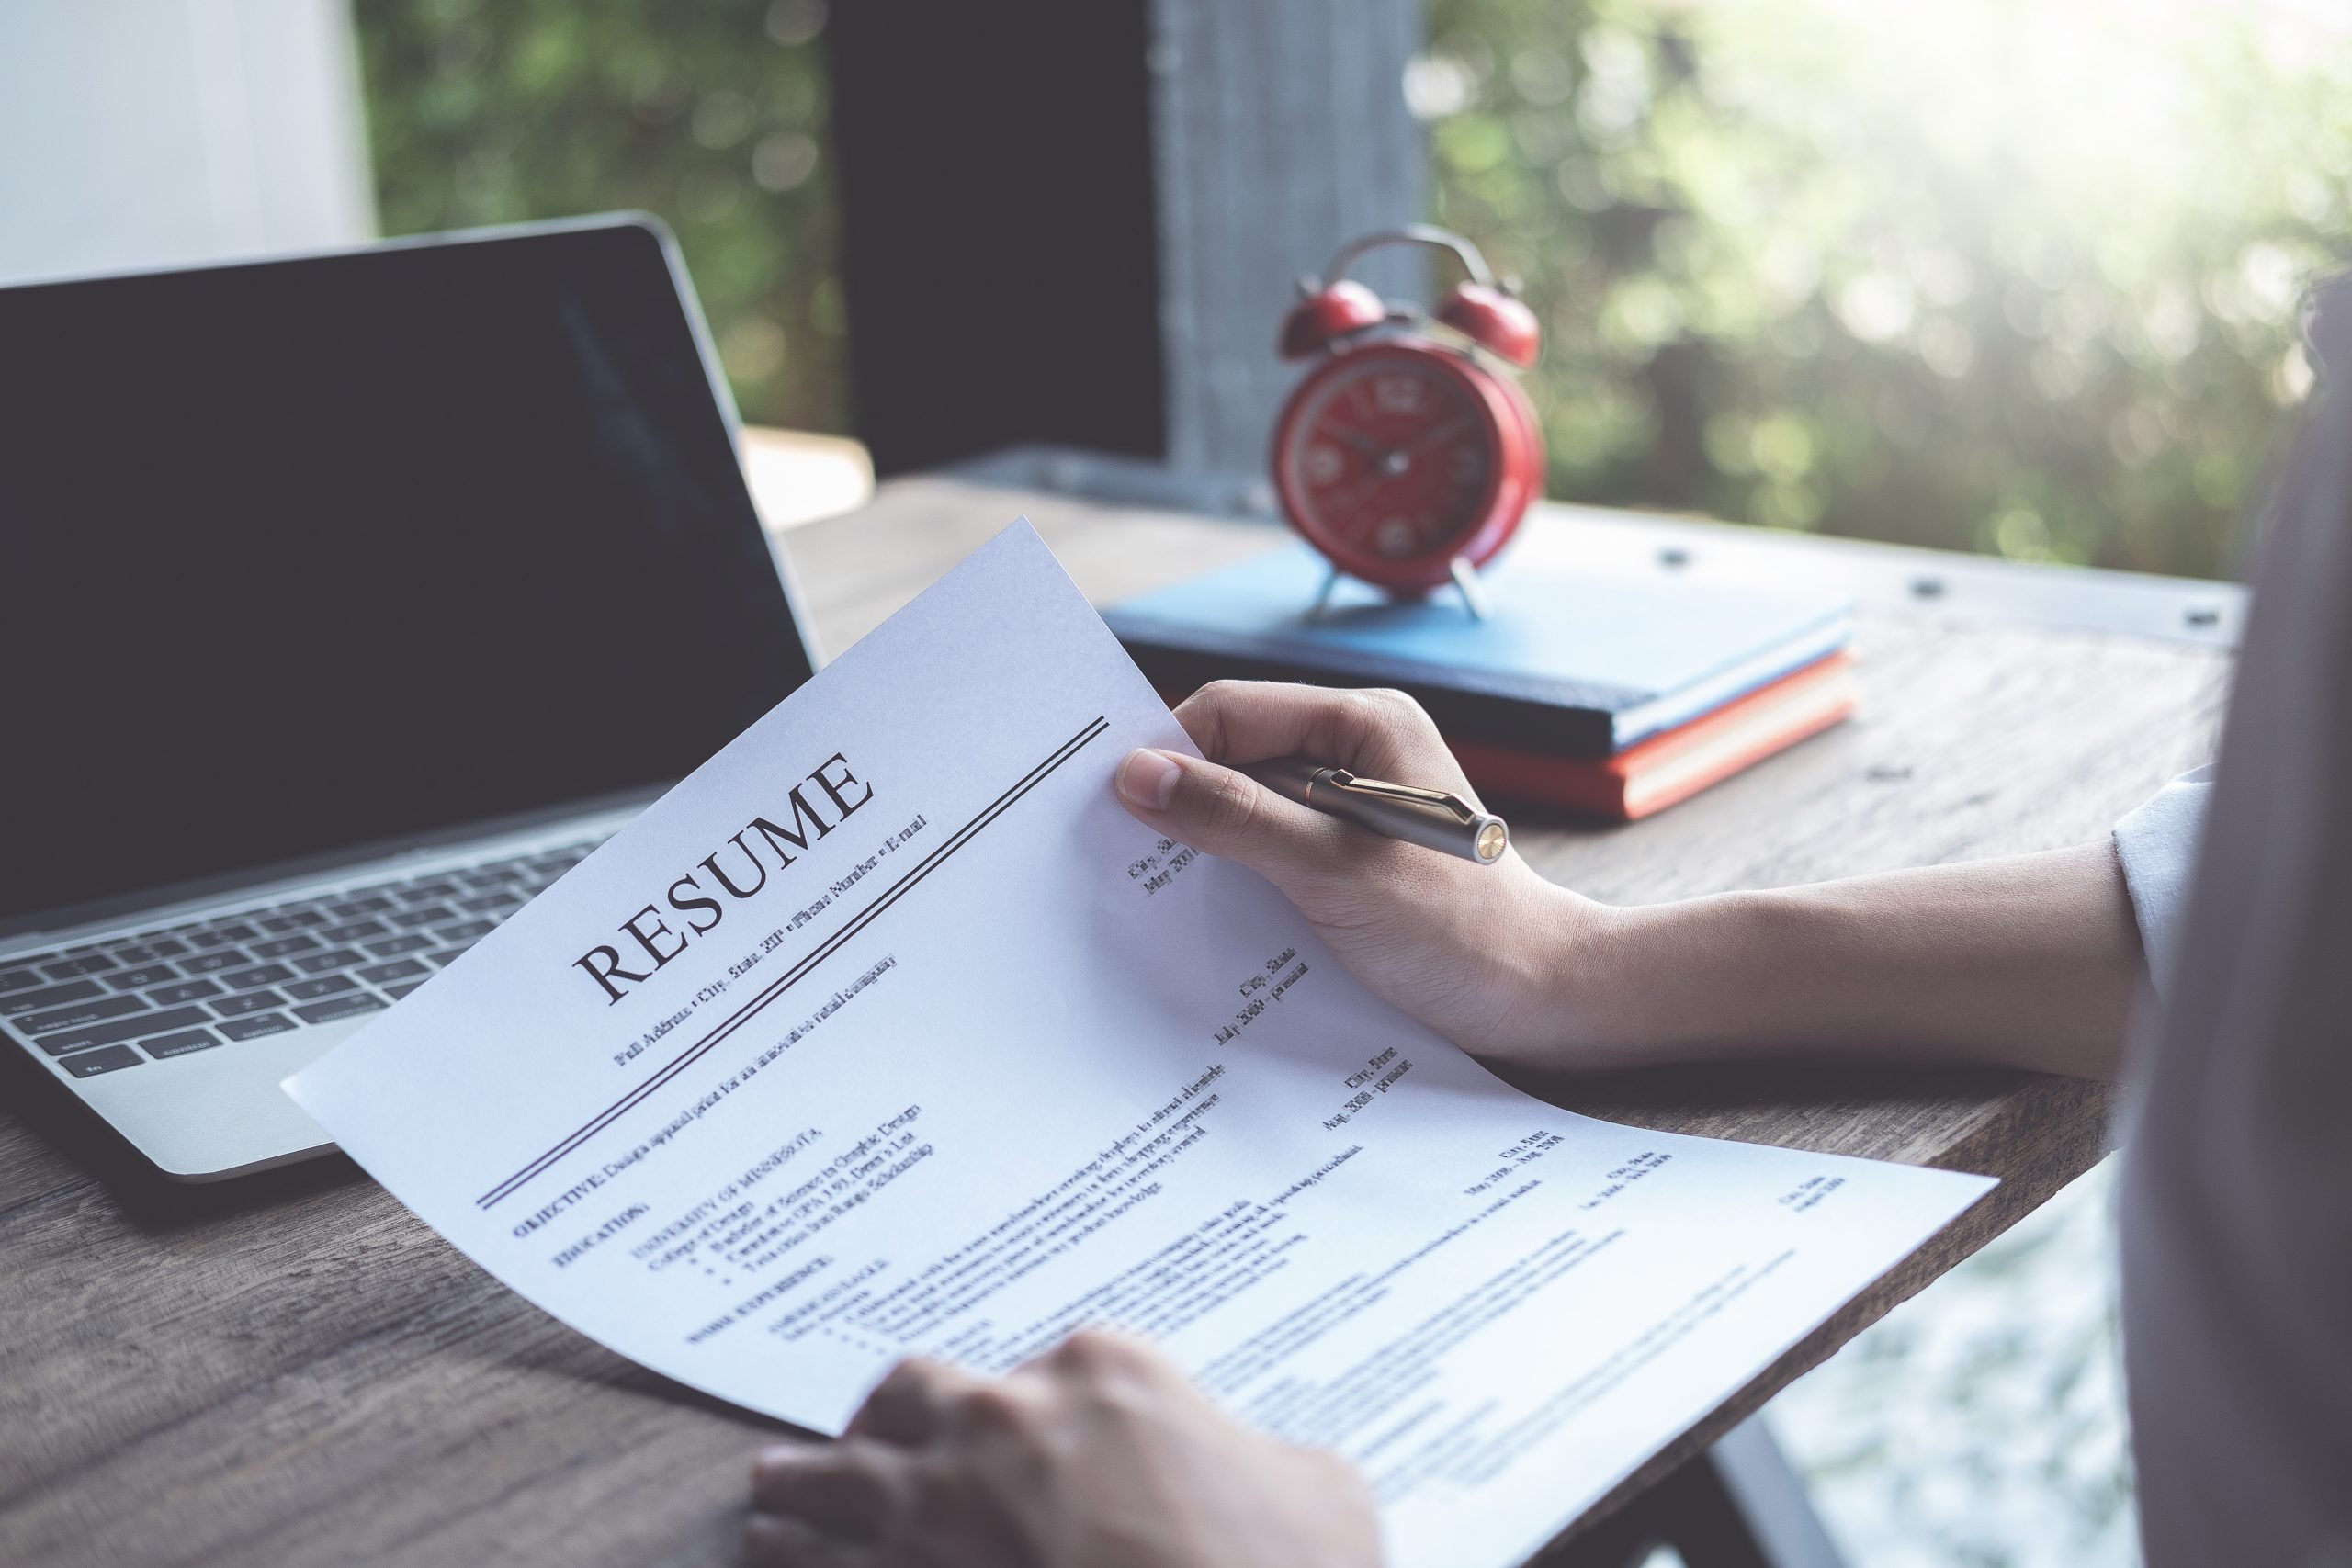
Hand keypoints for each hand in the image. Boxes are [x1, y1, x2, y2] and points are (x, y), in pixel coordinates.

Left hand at [745, 1330, 1381, 1567]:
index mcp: (1107, 1373)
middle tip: (867, 1438)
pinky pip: (819, 1566)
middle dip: (888, 1419)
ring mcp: (944, 1509)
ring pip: (839, 1476)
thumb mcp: (1316, 1488)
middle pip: (911, 1395)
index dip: (1024, 1407)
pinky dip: (793, 1563)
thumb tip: (1260, 1475)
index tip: (1011, 1434)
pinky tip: (771, 1560)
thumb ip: (1260, 1455)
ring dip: (802, 1487)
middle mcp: (1009, 1420)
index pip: (1039, 1365)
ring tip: (771, 1494)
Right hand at [1114, 681, 1609, 1067]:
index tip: (1119, 813)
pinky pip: (1269, 846)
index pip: (1231, 711)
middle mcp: (1358, 748)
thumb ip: (1239, 818)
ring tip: (1175, 898)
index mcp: (1365, 722)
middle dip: (1185, 804)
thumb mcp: (1335, 872)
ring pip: (1246, 805)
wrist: (1538, 1002)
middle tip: (1133, 862)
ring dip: (1212, 849)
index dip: (1170, 755)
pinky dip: (1240, 877)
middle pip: (1233, 754)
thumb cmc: (1459, 931)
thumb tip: (1138, 775)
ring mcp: (1354, 800)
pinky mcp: (1349, 851)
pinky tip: (1222, 919)